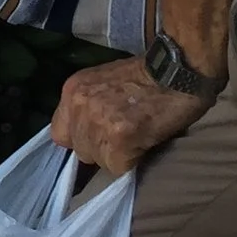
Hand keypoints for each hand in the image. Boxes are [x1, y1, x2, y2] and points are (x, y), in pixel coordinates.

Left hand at [50, 58, 213, 175]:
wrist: (177, 70)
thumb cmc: (146, 76)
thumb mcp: (102, 83)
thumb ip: (87, 106)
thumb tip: (83, 135)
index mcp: (73, 90)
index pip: (59, 135)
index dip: (81, 140)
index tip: (99, 137)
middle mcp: (80, 105)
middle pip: (81, 150)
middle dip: (102, 148)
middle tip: (125, 134)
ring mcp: (98, 121)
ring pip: (99, 161)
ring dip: (117, 155)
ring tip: (136, 136)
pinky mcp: (119, 138)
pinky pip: (117, 166)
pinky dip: (132, 160)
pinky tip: (144, 141)